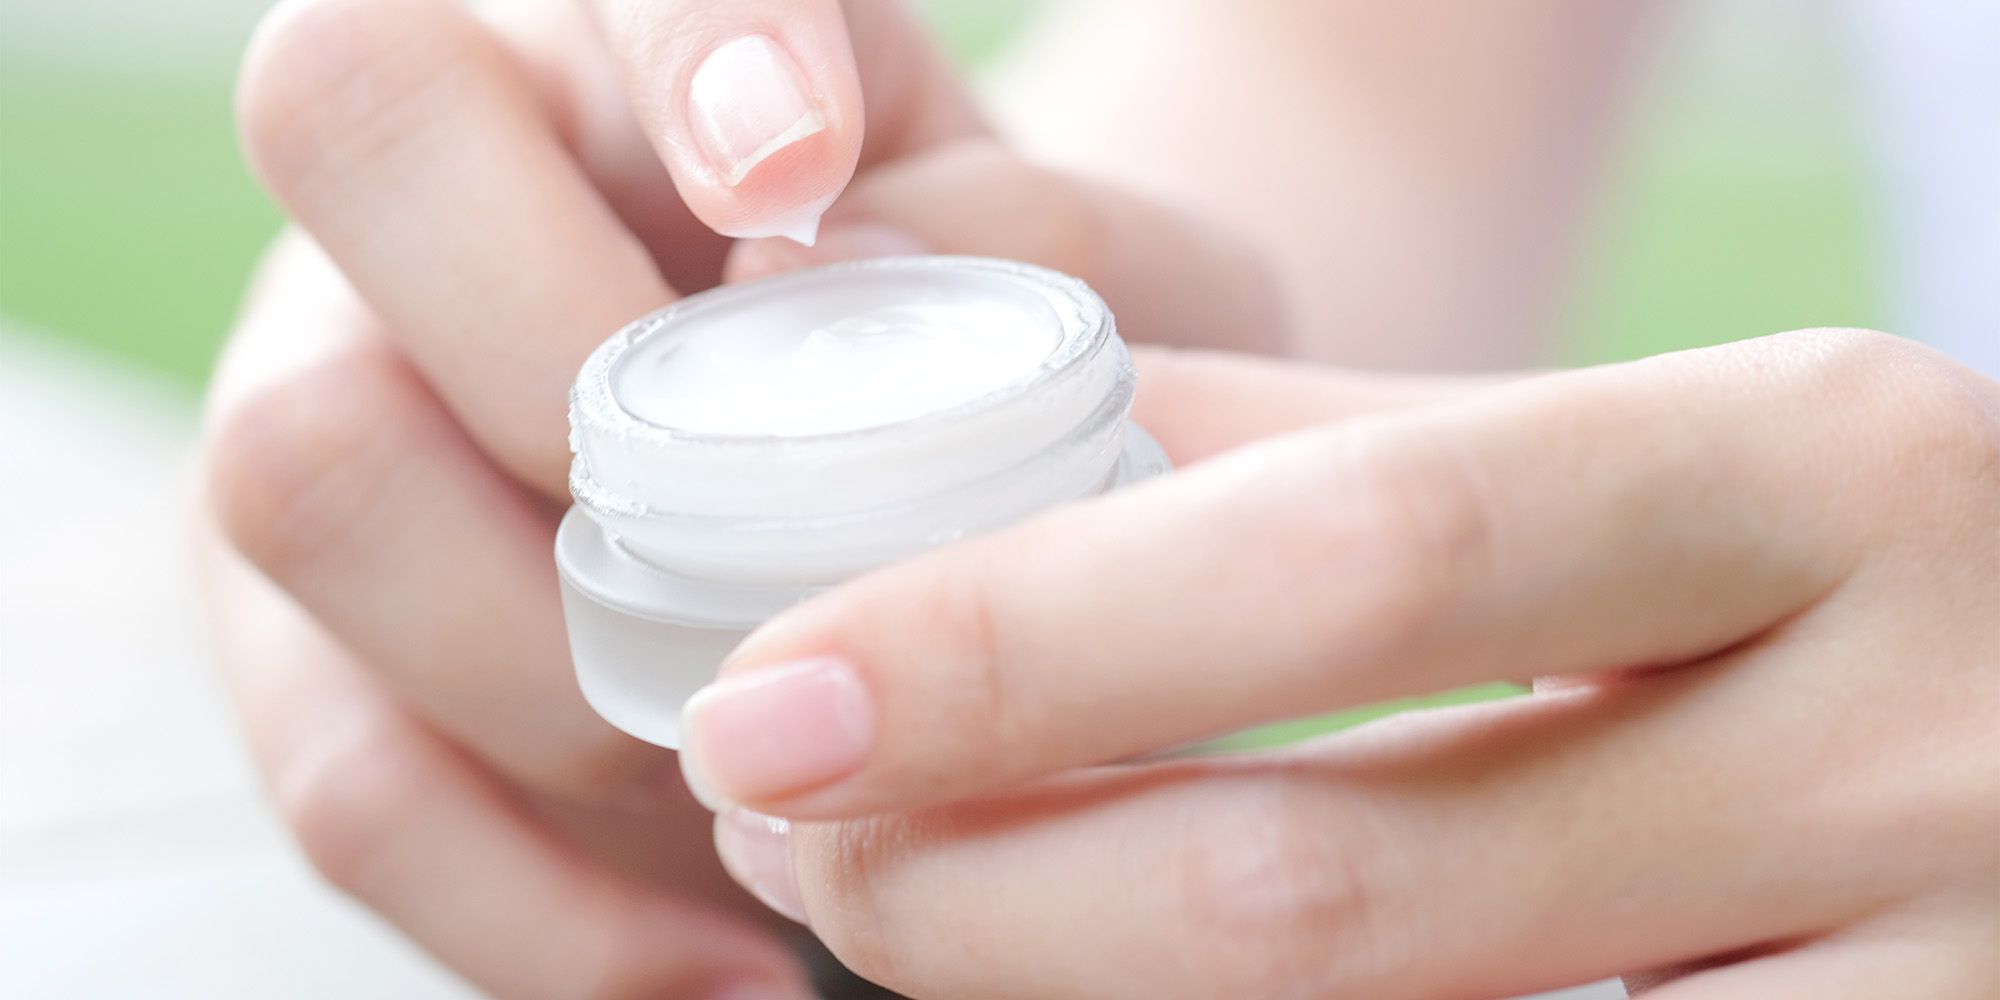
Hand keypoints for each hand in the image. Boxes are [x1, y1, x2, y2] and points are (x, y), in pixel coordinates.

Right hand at [205, 0, 1285, 993]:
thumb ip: (1039, 258)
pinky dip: (542, 905)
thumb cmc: (1033, 371)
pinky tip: (724, 970)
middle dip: (567, 359)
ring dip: (565, 668)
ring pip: (303, 478)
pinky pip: (348, 778)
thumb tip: (837, 273)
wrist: (926, 513)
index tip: (801, 171)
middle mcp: (440, 185)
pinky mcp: (313, 644)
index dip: (682, 37)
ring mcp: (332, 393)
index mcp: (643, 49)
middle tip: (771, 547)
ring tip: (780, 785)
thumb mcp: (1118, 300)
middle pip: (351, 140)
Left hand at [681, 331, 1999, 998]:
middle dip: (988, 891)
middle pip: (1336, 882)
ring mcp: (1951, 995)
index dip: (1022, 644)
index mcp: (1829, 473)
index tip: (761, 699)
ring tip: (914, 926)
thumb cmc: (1839, 581)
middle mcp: (1924, 746)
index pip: (1360, 557)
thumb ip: (1326, 443)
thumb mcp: (1641, 461)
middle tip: (793, 844)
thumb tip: (977, 414)